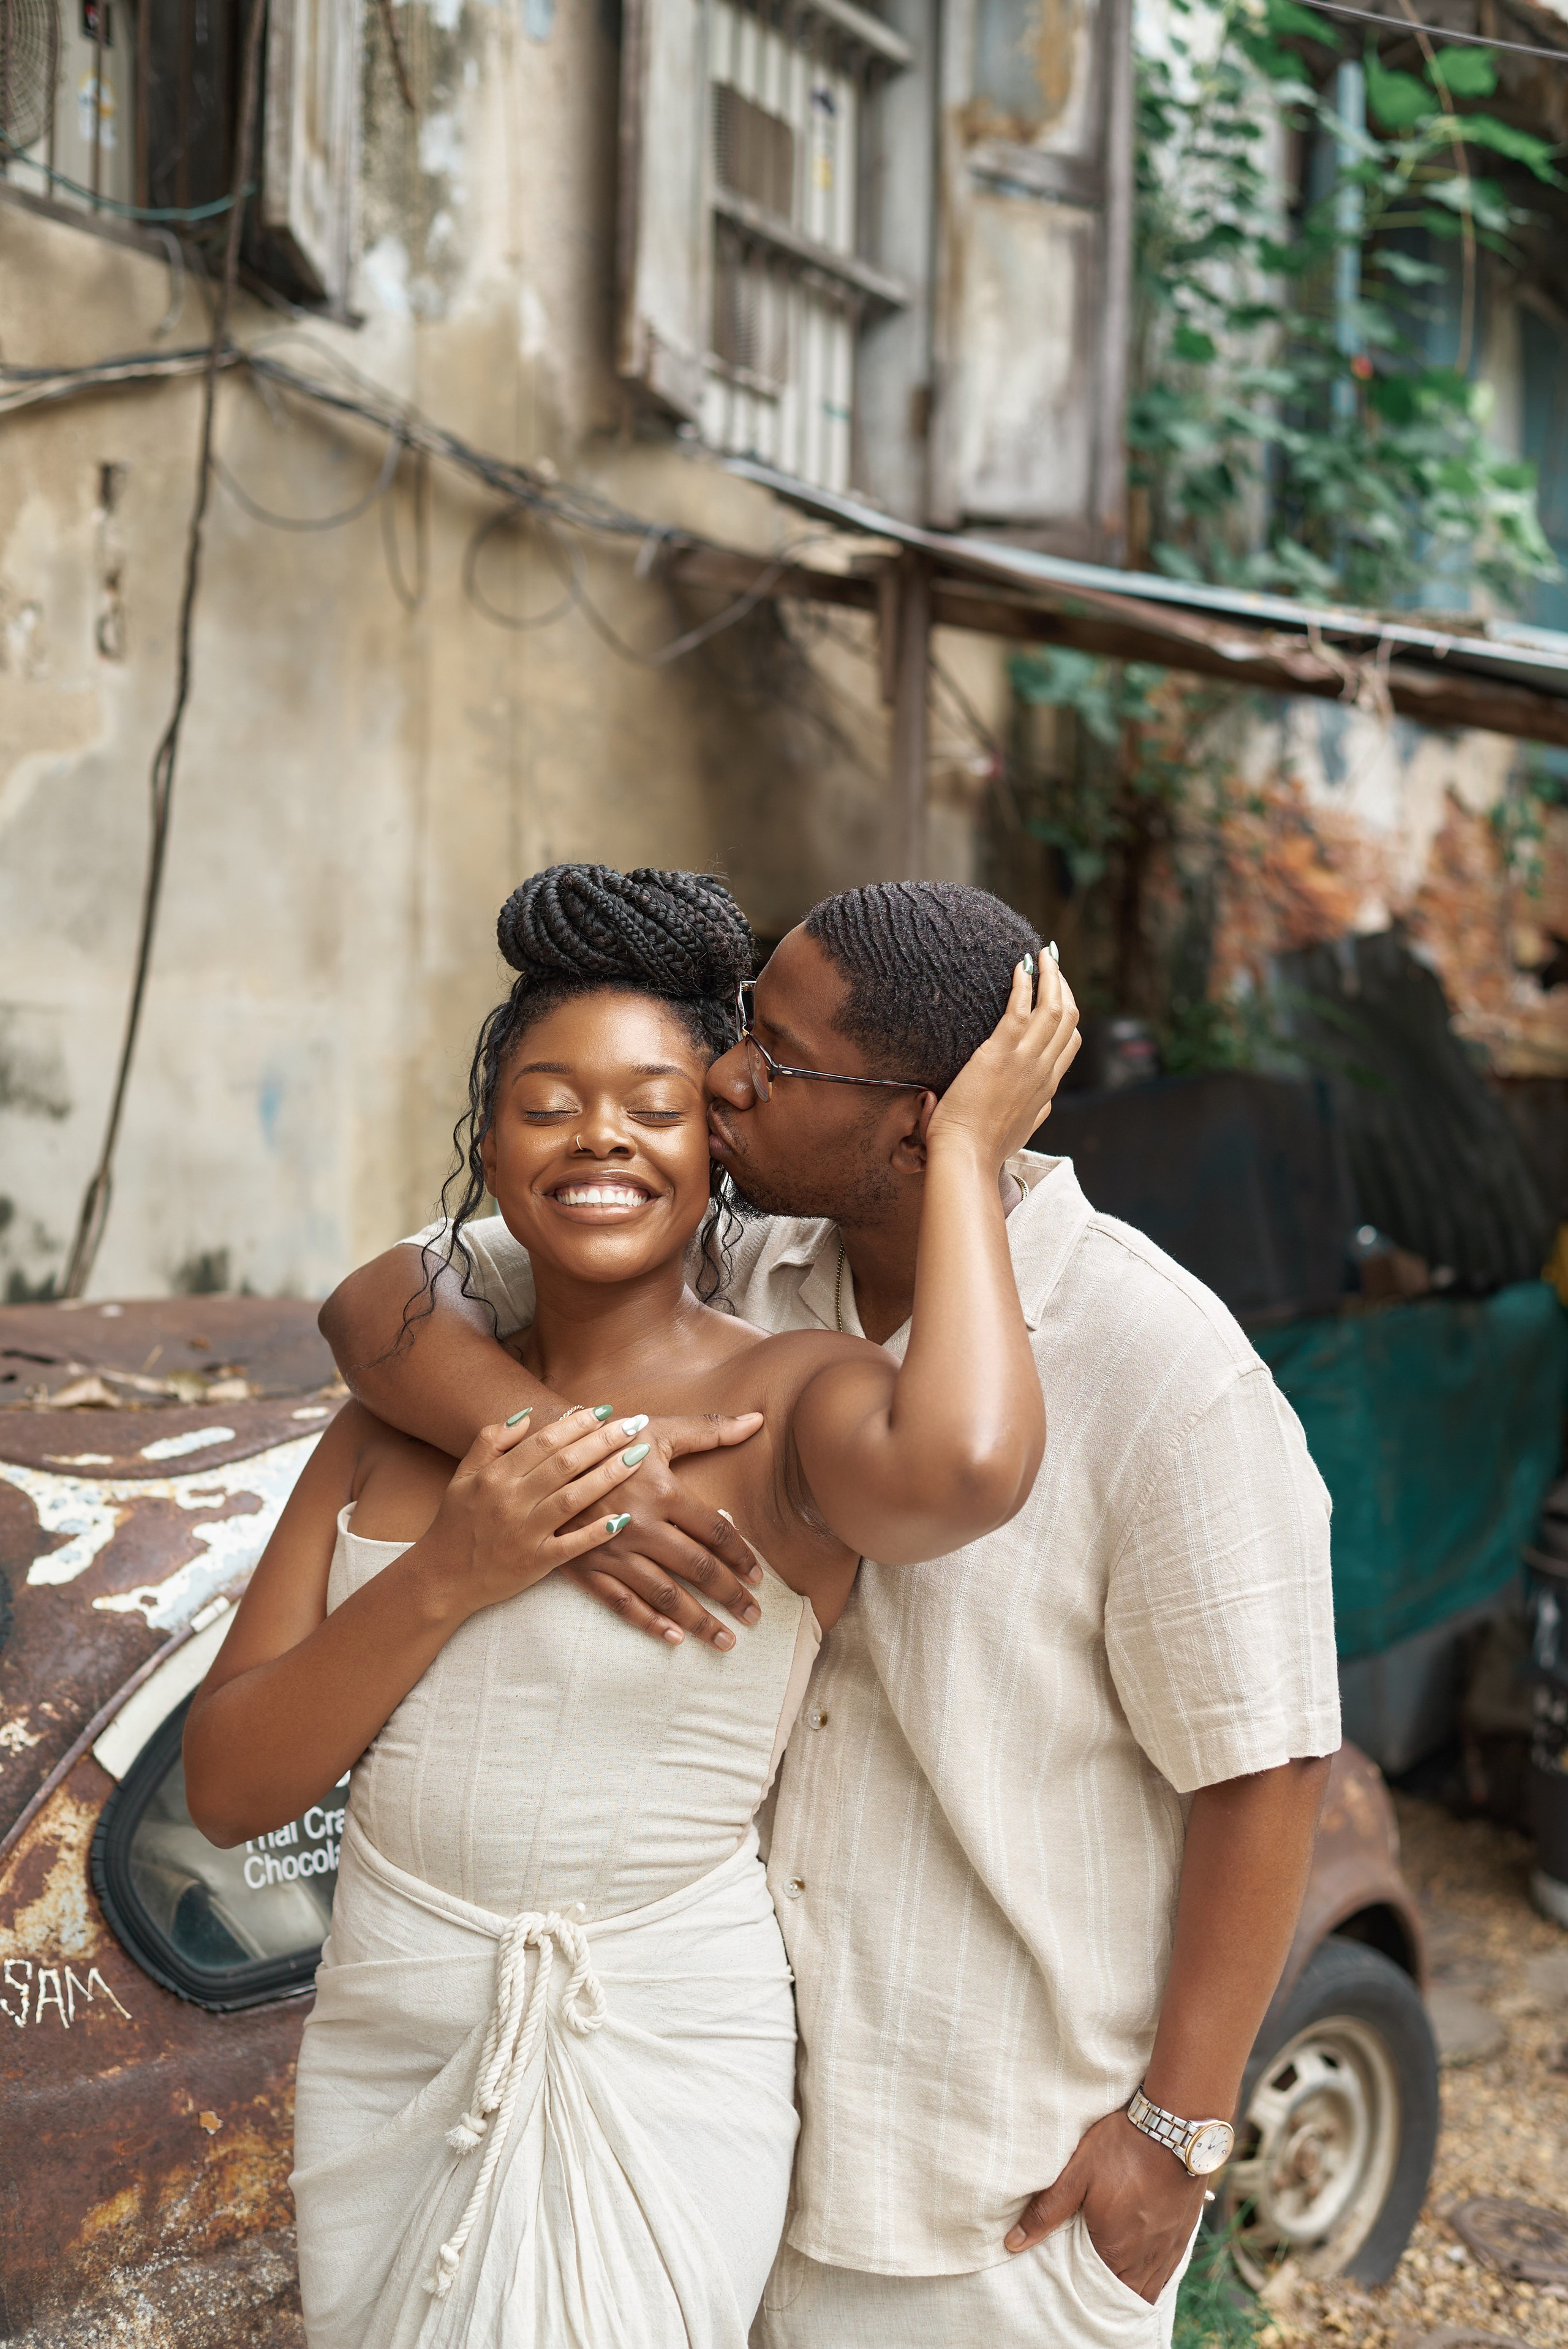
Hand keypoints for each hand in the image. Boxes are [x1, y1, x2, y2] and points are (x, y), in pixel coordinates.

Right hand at [420, 1405, 669, 1616]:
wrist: (442, 1578)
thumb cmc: (456, 1523)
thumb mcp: (463, 1476)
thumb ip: (490, 1442)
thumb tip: (525, 1416)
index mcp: (495, 1476)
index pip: (544, 1442)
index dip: (577, 1423)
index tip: (604, 1410)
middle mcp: (511, 1501)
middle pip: (565, 1464)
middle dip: (603, 1441)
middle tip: (634, 1423)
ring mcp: (525, 1533)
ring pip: (573, 1498)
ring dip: (608, 1476)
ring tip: (638, 1457)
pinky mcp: (535, 1563)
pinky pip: (571, 1545)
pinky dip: (596, 1532)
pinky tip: (623, 1517)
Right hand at [563, 1411, 767, 1648]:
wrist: (543, 1455)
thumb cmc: (608, 1441)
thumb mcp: (657, 1429)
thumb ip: (708, 1429)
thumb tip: (757, 1420)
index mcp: (662, 1492)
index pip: (715, 1533)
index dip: (741, 1557)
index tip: (758, 1577)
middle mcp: (641, 1525)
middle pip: (696, 1568)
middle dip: (730, 1596)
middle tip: (754, 1616)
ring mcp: (611, 1549)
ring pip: (664, 1594)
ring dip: (698, 1620)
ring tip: (725, 1640)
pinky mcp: (584, 1566)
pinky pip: (621, 1602)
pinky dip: (649, 1624)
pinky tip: (674, 1639)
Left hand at [928, 953, 1079, 1170]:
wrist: (967, 1156)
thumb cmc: (984, 1147)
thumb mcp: (1022, 1128)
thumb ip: (1036, 1109)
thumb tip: (1043, 1100)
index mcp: (1048, 1087)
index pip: (1071, 1041)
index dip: (1068, 1011)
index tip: (1059, 992)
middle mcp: (1044, 1070)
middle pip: (1069, 1017)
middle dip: (1063, 985)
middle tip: (1053, 962)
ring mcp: (1026, 1061)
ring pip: (1053, 1008)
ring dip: (1050, 976)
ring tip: (1043, 954)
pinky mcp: (1001, 1053)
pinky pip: (1021, 1009)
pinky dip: (1024, 984)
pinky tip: (1020, 968)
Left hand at [1003, 2110, 1205, 2303]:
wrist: (1173, 2125)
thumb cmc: (1121, 2147)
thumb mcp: (1076, 2174)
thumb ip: (1046, 2212)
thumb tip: (1014, 2243)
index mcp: (1117, 2249)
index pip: (1102, 2295)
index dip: (1089, 2298)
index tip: (1075, 2295)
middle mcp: (1147, 2257)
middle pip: (1129, 2295)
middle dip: (1111, 2296)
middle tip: (1093, 2289)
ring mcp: (1169, 2245)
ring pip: (1152, 2286)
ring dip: (1134, 2287)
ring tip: (1115, 2280)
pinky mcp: (1185, 2230)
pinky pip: (1170, 2269)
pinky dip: (1155, 2274)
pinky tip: (1144, 2264)